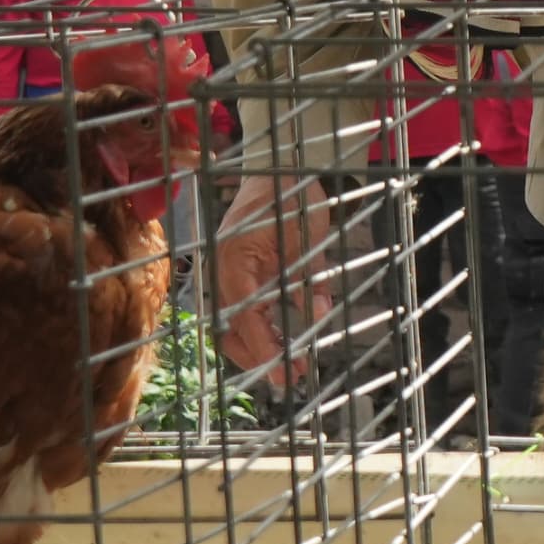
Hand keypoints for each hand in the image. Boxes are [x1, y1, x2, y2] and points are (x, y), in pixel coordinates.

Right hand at [214, 169, 334, 374]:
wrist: (279, 166)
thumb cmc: (290, 194)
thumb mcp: (306, 237)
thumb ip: (311, 277)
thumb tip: (317, 313)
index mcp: (235, 261)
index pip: (244, 316)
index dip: (262, 347)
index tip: (282, 370)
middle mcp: (227, 271)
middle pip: (232, 329)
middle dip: (259, 358)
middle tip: (289, 378)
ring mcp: (232, 273)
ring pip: (237, 324)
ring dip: (261, 348)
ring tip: (292, 366)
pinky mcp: (244, 273)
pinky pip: (249, 309)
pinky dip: (265, 328)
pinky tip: (287, 339)